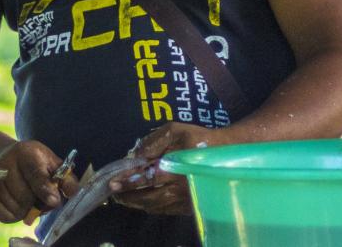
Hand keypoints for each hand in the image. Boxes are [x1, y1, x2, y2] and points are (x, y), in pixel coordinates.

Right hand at [0, 140, 78, 223]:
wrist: (1, 155)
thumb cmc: (32, 161)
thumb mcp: (51, 162)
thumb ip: (65, 177)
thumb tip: (71, 192)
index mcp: (26, 153)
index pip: (35, 173)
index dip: (44, 189)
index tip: (53, 200)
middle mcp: (5, 164)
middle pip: (27, 198)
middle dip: (38, 202)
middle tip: (38, 194)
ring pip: (17, 210)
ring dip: (26, 209)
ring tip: (25, 196)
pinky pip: (6, 217)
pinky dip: (14, 215)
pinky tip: (14, 201)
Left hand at [109, 123, 227, 214]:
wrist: (228, 153)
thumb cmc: (199, 139)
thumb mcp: (176, 131)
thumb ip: (155, 141)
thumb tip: (136, 154)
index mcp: (176, 169)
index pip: (146, 178)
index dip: (128, 181)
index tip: (114, 183)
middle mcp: (181, 188)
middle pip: (149, 197)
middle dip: (129, 196)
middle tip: (115, 193)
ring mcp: (187, 199)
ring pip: (157, 206)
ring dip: (139, 203)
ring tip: (125, 199)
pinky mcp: (192, 205)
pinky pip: (168, 210)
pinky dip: (154, 207)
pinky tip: (145, 202)